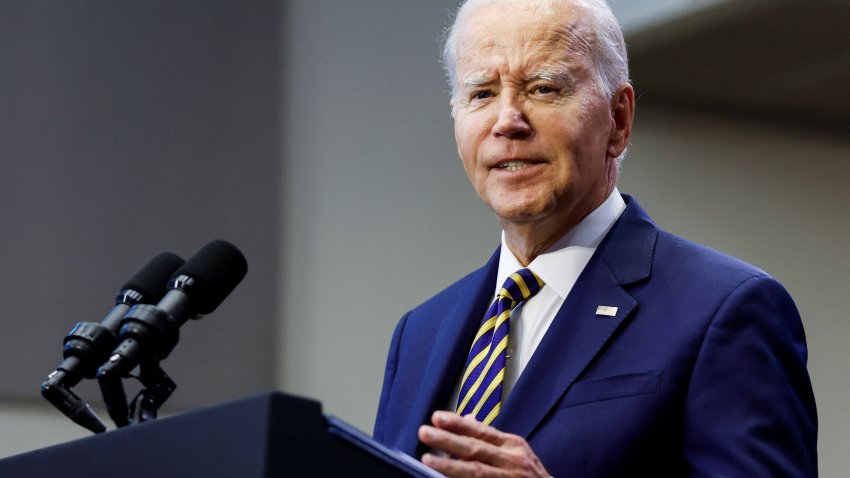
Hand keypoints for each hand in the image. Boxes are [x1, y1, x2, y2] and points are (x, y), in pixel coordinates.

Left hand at [418, 411, 549, 477]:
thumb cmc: (529, 474)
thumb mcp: (515, 450)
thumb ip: (490, 437)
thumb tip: (465, 418)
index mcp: (512, 445)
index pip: (481, 431)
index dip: (458, 424)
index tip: (436, 417)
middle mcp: (512, 460)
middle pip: (475, 449)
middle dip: (448, 440)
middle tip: (424, 432)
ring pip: (476, 472)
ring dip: (450, 466)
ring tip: (426, 459)